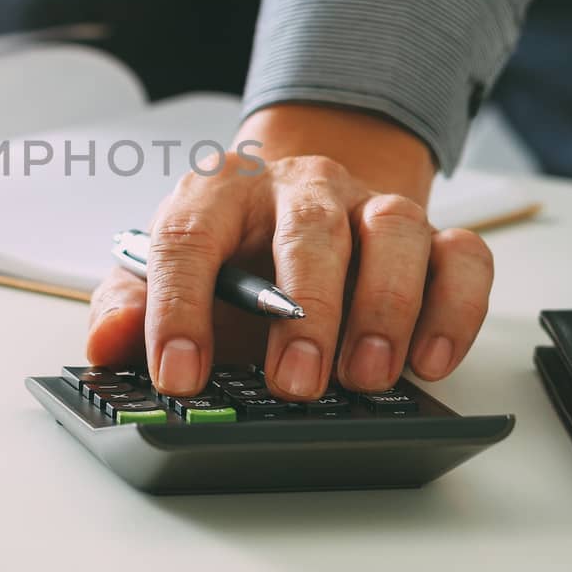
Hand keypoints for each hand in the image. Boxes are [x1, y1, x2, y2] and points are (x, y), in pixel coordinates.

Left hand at [85, 105, 493, 398]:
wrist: (294, 205)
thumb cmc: (228, 253)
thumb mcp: (163, 274)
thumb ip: (130, 306)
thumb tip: (109, 342)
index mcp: (219, 191)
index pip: (188, 238)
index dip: (178, 308)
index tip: (178, 376)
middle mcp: (302, 188)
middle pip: (309, 229)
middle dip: (305, 311)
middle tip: (294, 384)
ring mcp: (371, 206)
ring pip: (395, 230)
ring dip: (385, 306)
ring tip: (366, 376)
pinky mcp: (433, 236)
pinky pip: (462, 258)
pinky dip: (454, 308)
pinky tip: (428, 360)